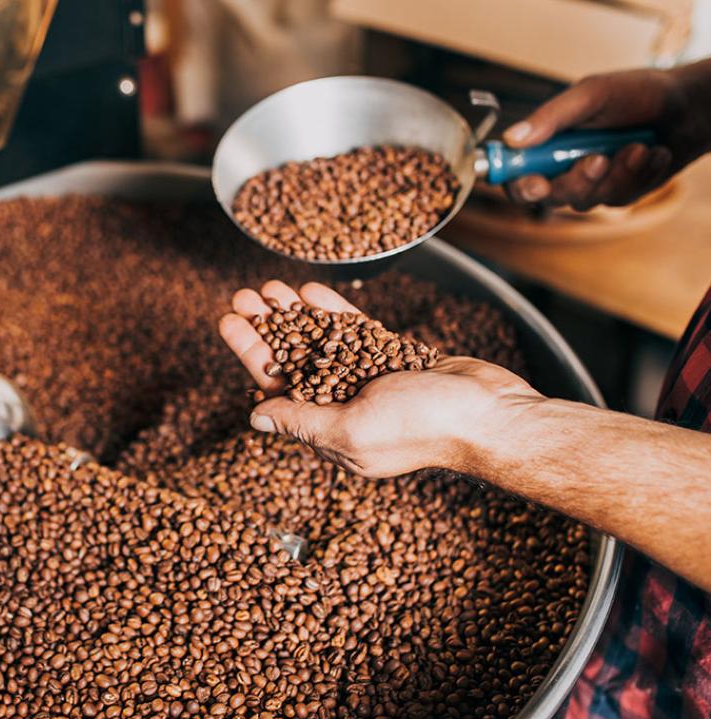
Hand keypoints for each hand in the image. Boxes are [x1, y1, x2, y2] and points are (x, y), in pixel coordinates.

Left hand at [218, 280, 544, 477]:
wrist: (491, 413)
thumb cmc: (424, 427)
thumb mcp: (351, 428)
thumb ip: (302, 421)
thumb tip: (255, 419)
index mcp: (329, 431)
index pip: (275, 387)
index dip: (250, 353)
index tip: (228, 322)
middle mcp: (345, 406)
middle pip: (292, 360)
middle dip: (265, 328)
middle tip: (241, 296)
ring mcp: (370, 380)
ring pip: (321, 341)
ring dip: (294, 314)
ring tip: (270, 285)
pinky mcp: (395, 358)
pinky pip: (355, 332)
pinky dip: (334, 312)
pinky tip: (310, 291)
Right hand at [503, 64, 710, 209]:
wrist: (689, 106)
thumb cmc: (638, 93)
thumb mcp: (592, 95)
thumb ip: (551, 116)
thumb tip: (512, 138)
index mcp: (547, 141)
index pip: (515, 173)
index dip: (517, 183)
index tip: (535, 182)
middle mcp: (562, 166)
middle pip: (548, 196)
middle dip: (576, 181)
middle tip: (597, 160)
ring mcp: (590, 183)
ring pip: (585, 200)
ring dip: (616, 174)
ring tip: (639, 146)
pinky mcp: (617, 193)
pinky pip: (618, 198)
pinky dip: (639, 174)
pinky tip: (653, 153)